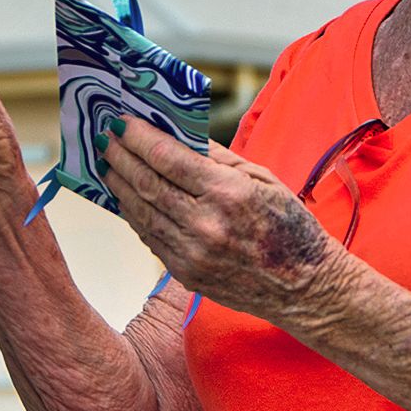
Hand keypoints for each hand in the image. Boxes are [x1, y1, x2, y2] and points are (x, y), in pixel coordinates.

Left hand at [101, 116, 343, 323]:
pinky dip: (134, 213)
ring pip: (140, 212)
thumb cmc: (289, 227)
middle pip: (146, 183)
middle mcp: (204, 224)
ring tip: (108, 164)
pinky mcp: (186, 273)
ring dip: (119, 185)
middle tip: (104, 138)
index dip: (137, 137)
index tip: (122, 122)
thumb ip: (216, 156)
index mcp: (226, 193)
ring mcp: (192, 253)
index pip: (166, 157)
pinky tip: (127, 196)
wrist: (305, 287)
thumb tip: (177, 133)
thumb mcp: (261, 179)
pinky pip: (150, 237)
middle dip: (120, 157)